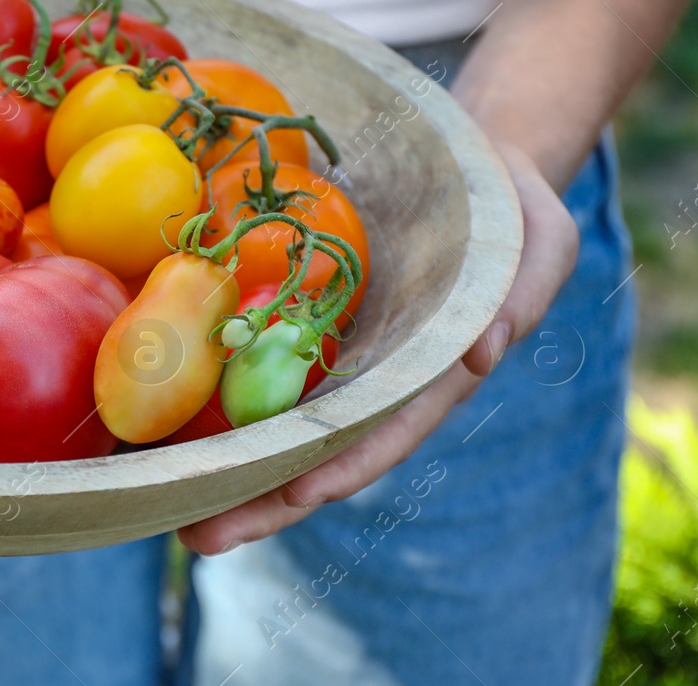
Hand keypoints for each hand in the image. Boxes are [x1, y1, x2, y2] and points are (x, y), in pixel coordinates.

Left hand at [177, 143, 578, 555]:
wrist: (473, 160)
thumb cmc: (513, 206)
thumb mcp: (541, 238)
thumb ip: (520, 294)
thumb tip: (482, 353)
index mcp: (431, 375)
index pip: (383, 434)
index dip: (341, 469)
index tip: (297, 499)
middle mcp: (374, 377)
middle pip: (312, 450)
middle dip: (258, 499)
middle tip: (194, 537)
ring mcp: (334, 350)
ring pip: (273, 418)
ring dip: (220, 461)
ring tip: (157, 495)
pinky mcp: (300, 314)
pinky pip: (252, 358)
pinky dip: (210, 389)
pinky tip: (156, 417)